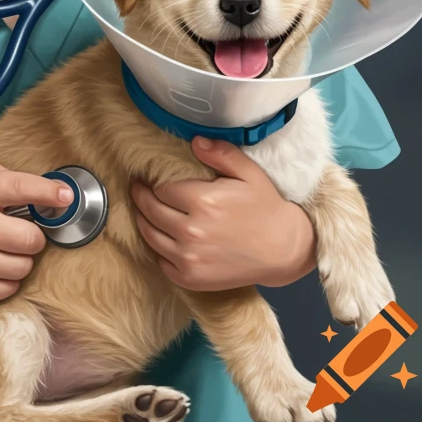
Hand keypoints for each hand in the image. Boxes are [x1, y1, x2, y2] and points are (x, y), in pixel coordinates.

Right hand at [0, 162, 73, 301]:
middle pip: (33, 237)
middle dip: (31, 233)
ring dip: (19, 257)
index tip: (66, 197)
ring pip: (25, 265)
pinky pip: (10, 287)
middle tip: (16, 230)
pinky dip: (7, 278)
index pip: (23, 188)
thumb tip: (32, 186)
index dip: (51, 193)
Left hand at [130, 137, 316, 290]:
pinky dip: (157, 250)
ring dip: (143, 221)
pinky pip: (161, 262)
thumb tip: (195, 142)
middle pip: (150, 210)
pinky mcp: (192, 279)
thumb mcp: (248, 173)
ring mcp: (190, 258)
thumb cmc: (266, 207)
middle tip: (138, 190)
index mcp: (202, 202)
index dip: (154, 184)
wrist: (284, 250)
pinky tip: (160, 238)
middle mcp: (191, 231)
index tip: (148, 179)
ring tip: (143, 211)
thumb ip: (221, 154)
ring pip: (150, 235)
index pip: (161, 189)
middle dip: (141, 198)